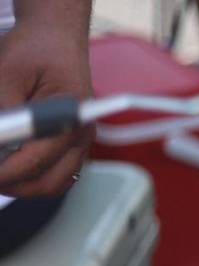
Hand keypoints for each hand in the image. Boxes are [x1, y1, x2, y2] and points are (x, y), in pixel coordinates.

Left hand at [0, 12, 92, 197]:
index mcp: (71, 118)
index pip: (37, 160)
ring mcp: (80, 143)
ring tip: (0, 173)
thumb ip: (4, 113)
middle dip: (14, 185)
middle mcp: (82, 135)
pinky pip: (57, 173)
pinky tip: (13, 165)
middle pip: (50, 182)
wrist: (55, 39)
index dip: (4, 172)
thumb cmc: (35, 50)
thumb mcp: (5, 74)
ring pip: (55, 183)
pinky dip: (35, 177)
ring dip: (25, 185)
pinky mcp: (73, 144)